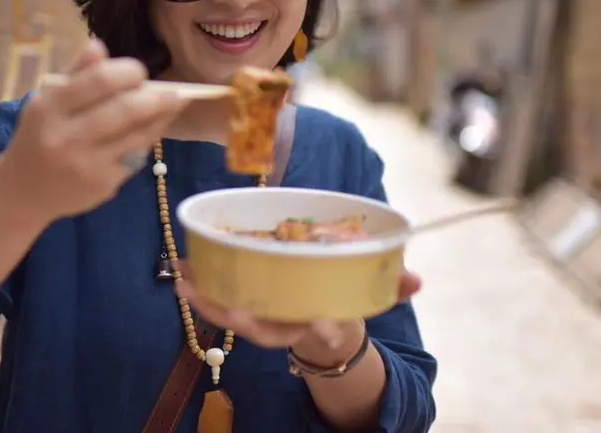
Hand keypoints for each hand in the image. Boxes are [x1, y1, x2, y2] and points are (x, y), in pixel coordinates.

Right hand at [0, 38, 187, 219]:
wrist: (23, 192)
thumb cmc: (38, 137)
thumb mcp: (45, 102)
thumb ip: (74, 74)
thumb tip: (99, 45)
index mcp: (48, 108)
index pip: (98, 81)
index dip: (127, 72)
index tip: (139, 71)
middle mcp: (66, 137)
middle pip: (125, 110)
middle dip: (157, 97)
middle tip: (175, 91)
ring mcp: (86, 164)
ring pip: (137, 134)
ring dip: (161, 117)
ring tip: (175, 104)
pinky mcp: (103, 184)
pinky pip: (135, 155)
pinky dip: (148, 139)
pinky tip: (154, 127)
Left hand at [175, 261, 420, 357]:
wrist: (315, 329)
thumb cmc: (338, 305)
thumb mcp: (365, 299)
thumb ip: (390, 288)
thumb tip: (418, 280)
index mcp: (318, 324)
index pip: (323, 331)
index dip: (325, 329)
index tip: (327, 325)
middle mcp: (286, 327)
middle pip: (263, 329)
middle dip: (245, 320)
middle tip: (234, 311)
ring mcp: (260, 322)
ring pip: (230, 318)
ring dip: (206, 301)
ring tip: (184, 278)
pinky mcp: (242, 310)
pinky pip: (217, 303)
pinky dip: (199, 289)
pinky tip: (182, 269)